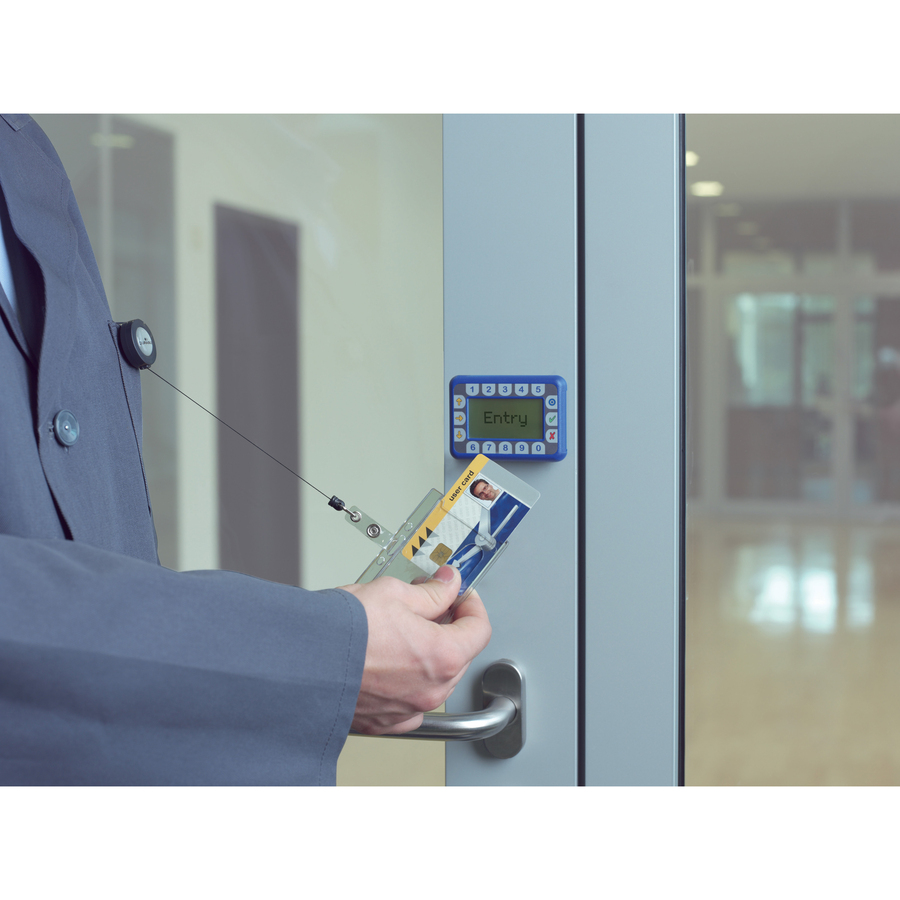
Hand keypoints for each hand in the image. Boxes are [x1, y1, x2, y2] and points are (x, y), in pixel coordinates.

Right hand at [340, 566, 491, 734]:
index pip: (479, 629)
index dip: (472, 605)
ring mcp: (408, 710)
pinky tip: (390, 663)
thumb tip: (449, 585)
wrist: (300, 659)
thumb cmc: (342, 630)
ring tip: (402, 632)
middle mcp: (430, 690)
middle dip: (450, 628)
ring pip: (436, 680)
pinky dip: (407, 684)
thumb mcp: (394, 592)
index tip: (461, 594)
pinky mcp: (384, 721)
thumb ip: (432, 592)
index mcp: (442, 656)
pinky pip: (410, 704)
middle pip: (459, 655)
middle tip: (430, 605)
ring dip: (429, 656)